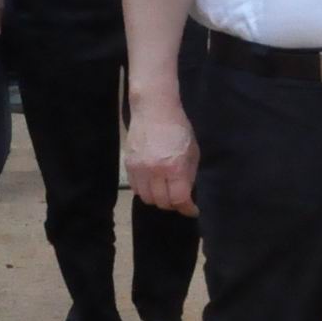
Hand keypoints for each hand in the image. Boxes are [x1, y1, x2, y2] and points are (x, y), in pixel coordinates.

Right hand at [128, 99, 198, 213]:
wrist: (154, 110)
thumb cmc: (179, 129)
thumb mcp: (193, 152)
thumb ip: (189, 175)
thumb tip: (187, 194)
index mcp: (175, 167)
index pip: (179, 200)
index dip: (187, 209)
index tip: (192, 210)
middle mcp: (155, 171)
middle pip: (162, 202)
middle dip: (173, 205)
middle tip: (179, 200)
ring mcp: (139, 169)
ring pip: (147, 199)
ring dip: (158, 200)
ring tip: (165, 193)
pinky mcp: (128, 166)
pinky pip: (135, 189)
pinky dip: (145, 192)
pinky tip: (153, 185)